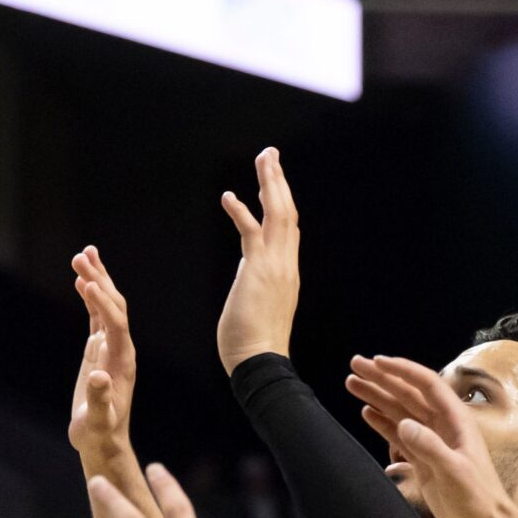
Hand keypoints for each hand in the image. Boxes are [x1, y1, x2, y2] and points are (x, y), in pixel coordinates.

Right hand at [68, 246, 138, 458]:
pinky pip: (96, 316)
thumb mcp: (97, 420)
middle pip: (114, 306)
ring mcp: (110, 346)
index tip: (87, 283)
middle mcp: (120, 348)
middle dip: (100, 279)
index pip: (116, 324)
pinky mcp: (99, 349)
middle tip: (82, 254)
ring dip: (95, 279)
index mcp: (122, 361)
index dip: (103, 303)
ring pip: (106, 305)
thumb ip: (98, 398)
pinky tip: (80, 280)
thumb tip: (97, 375)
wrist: (101, 440)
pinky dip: (89, 297)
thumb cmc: (98, 432)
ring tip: (82, 254)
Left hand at [217, 147, 299, 370]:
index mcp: (287, 271)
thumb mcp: (260, 304)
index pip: (288, 228)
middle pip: (287, 211)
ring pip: (278, 213)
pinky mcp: (259, 269)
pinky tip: (229, 195)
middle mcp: (286, 263)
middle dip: (279, 180)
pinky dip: (241, 210)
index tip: (275, 182)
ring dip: (270, 182)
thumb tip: (249, 275)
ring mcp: (276, 265)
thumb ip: (257, 284)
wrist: (260, 362)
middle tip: (271, 155)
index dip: (282, 202)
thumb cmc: (256, 343)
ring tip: (264, 158)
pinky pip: (251, 231)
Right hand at [345, 354, 517, 517]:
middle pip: (408, 394)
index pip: (427, 385)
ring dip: (377, 397)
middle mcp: (442, 426)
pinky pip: (398, 435)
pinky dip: (382, 423)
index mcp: (456, 421)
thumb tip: (403, 424)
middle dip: (382, 378)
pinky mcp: (422, 460)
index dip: (402, 370)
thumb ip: (429, 446)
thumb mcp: (455, 472)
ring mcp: (430, 442)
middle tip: (355, 365)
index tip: (376, 361)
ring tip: (352, 383)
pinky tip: (366, 413)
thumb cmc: (478, 500)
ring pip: (400, 412)